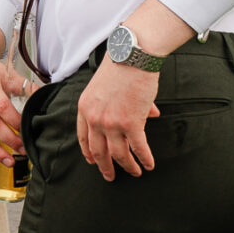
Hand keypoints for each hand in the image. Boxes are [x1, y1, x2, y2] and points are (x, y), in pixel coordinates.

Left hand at [76, 61, 160, 180]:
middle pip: (98, 152)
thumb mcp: (108, 87)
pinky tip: (148, 164)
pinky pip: (138, 148)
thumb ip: (121, 105)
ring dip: (128, 166)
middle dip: (105, 167)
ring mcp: (111, 123)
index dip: (88, 153)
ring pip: (118, 154)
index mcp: (84, 108)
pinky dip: (144, 159)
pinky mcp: (131, 123)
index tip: (93, 162)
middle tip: (110, 176)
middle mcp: (94, 119)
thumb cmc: (122, 66)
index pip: (83, 137)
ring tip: (135, 172)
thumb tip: (151, 115)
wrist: (132, 56)